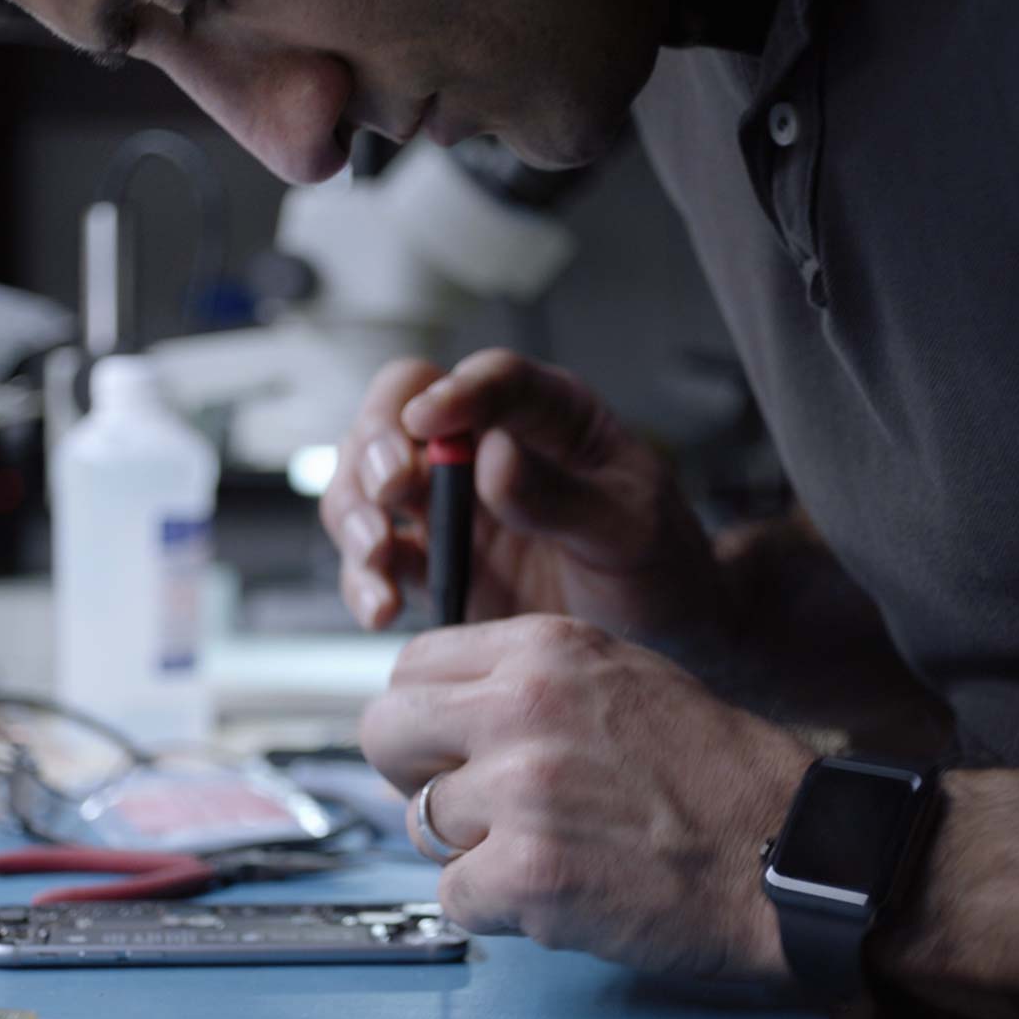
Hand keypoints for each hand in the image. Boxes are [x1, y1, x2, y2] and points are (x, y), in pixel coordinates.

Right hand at [317, 350, 720, 635]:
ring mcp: (452, 504)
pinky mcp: (433, 561)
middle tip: (392, 490)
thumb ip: (564, 498)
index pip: (494, 378)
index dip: (454, 393)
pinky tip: (381, 606)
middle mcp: (487, 446)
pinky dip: (362, 579)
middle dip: (379, 446)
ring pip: (368, 481)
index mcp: (550, 415)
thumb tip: (493, 456)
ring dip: (356, 514)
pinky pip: (374, 557)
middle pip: (400, 412)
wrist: (662, 640)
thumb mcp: (630, 531)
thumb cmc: (659, 566)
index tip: (426, 422)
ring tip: (379, 554)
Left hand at [360, 614, 812, 978]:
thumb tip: (449, 708)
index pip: (412, 664)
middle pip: (385, 732)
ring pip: (422, 822)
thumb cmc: (721, 775)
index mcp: (545, 648)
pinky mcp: (526, 872)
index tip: (445, 742)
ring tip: (548, 846)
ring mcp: (520, 790)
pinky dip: (498, 906)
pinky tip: (560, 890)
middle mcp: (522, 707)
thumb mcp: (624, 677)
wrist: (791, 853)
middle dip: (411, 773)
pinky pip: (455, 894)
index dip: (424, 713)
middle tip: (467, 803)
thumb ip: (529, 681)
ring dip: (471, 848)